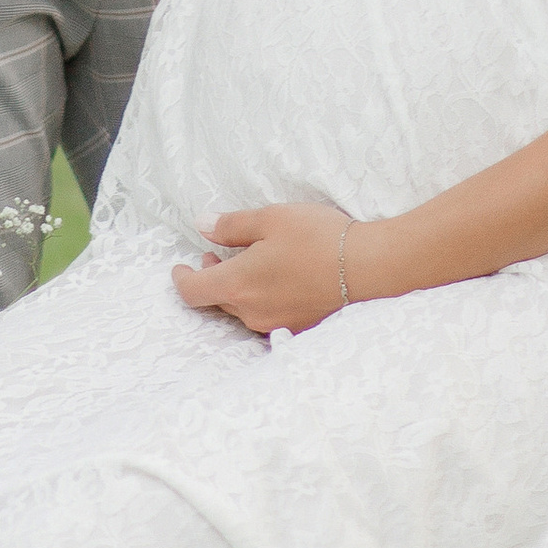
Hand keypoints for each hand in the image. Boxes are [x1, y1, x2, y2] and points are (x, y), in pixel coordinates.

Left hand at [172, 203, 365, 337]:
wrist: (368, 269)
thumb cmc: (316, 238)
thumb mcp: (270, 219)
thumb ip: (231, 226)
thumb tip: (201, 227)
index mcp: (238, 285)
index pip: (194, 292)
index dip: (182, 280)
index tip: (179, 268)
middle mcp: (252, 312)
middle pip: (218, 301)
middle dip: (212, 278)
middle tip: (216, 255)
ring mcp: (276, 324)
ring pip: (243, 310)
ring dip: (236, 288)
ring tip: (247, 263)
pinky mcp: (298, 328)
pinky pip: (267, 316)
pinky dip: (260, 299)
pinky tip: (275, 280)